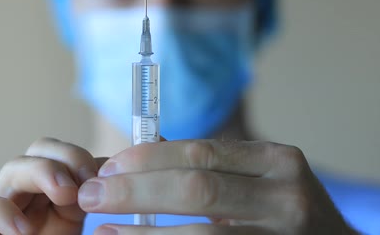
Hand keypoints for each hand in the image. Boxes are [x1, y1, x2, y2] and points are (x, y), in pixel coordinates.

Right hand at [0, 137, 105, 234]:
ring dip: (42, 171)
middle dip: (67, 156)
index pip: (71, 157)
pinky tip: (22, 230)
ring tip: (67, 195)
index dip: (89, 158)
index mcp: (58, 199)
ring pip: (12, 167)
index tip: (111, 176)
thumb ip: (92, 206)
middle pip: (42, 149)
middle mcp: (28, 198)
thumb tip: (114, 175)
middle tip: (88, 181)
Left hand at [79, 140, 357, 234]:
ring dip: (142, 234)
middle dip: (135, 192)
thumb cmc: (288, 216)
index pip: (201, 152)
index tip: (108, 166)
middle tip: (91, 197)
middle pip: (196, 189)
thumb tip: (143, 158)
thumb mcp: (263, 181)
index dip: (148, 159)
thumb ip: (215, 169)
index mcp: (278, 161)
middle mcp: (286, 196)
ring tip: (101, 232)